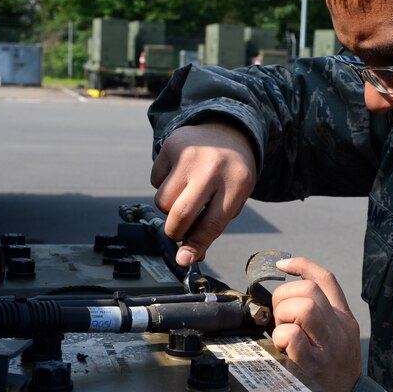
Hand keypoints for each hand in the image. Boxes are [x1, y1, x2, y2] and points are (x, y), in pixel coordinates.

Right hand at [151, 122, 256, 265]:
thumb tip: (187, 256)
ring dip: (169, 207)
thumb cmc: (230, 174)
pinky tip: (179, 175)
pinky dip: (163, 185)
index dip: (195, 245)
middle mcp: (212, 167)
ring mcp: (190, 154)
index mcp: (237, 184)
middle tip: (177, 233)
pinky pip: (155, 181)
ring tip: (185, 194)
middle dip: (174, 232)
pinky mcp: (171, 145)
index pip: (212, 224)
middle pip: (180, 213)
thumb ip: (212, 227)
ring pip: (162, 201)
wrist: (228, 131)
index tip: (183, 259)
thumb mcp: (234, 198)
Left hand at [271, 257, 361, 391]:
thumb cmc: (335, 368)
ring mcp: (329, 346)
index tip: (281, 265)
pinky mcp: (316, 365)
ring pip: (303, 308)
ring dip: (283, 317)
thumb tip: (283, 298)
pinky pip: (293, 336)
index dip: (301, 265)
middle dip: (284, 298)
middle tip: (279, 318)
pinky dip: (282, 338)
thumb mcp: (335, 337)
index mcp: (343, 317)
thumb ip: (317, 317)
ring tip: (282, 333)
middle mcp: (340, 327)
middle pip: (309, 290)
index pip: (326, 279)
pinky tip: (284, 349)